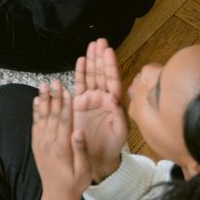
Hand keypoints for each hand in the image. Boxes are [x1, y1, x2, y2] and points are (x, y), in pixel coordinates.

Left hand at [32, 81, 95, 199]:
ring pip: (41, 118)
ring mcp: (40, 143)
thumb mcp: (84, 170)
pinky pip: (35, 125)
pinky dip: (35, 112)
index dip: (65, 105)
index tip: (66, 90)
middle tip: (53, 82)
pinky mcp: (36, 145)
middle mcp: (48, 143)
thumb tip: (78, 130)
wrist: (57, 196)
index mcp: (61, 148)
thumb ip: (81, 150)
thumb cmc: (75, 183)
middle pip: (51, 115)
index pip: (64, 121)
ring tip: (43, 86)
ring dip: (43, 101)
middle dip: (53, 97)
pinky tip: (36, 102)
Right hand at [71, 38, 128, 182]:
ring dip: (91, 60)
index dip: (110, 65)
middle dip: (101, 57)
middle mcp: (103, 98)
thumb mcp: (120, 132)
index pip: (113, 80)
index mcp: (115, 103)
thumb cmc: (112, 146)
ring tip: (91, 45)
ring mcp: (91, 99)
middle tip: (100, 41)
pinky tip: (81, 61)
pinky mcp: (79, 104)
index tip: (109, 51)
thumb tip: (114, 99)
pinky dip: (80, 72)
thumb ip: (118, 116)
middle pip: (102, 73)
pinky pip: (79, 85)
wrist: (97, 157)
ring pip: (91, 76)